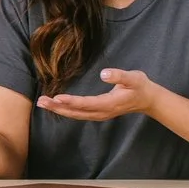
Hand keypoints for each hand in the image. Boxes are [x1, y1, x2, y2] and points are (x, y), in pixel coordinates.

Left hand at [37, 67, 159, 120]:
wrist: (148, 99)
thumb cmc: (140, 86)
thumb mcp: (134, 78)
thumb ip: (120, 76)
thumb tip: (104, 73)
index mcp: (109, 104)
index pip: (87, 104)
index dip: (71, 101)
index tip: (57, 97)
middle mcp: (102, 112)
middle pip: (76, 112)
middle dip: (58, 107)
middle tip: (40, 101)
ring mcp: (99, 114)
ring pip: (75, 114)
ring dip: (58, 109)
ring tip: (42, 103)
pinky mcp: (97, 112)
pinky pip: (78, 113)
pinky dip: (65, 110)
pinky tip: (55, 105)